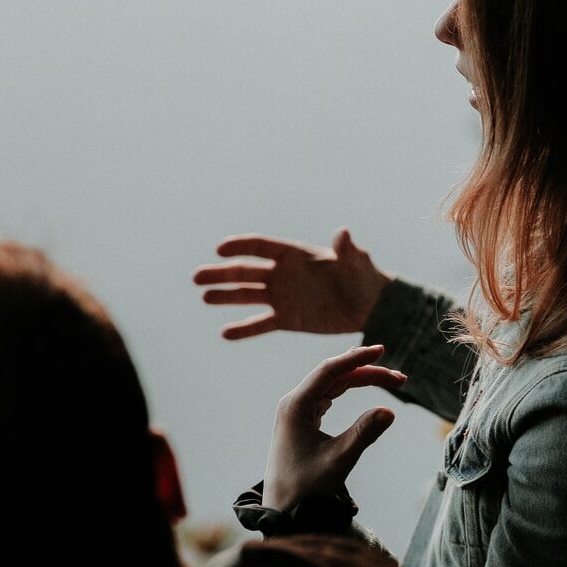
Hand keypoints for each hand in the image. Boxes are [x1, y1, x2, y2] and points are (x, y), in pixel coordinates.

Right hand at [193, 229, 392, 340]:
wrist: (369, 306)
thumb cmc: (364, 277)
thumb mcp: (356, 262)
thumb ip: (347, 250)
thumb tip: (343, 233)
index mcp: (295, 255)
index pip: (261, 246)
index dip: (241, 246)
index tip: (220, 250)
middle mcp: (283, 274)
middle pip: (246, 271)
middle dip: (222, 273)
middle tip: (197, 277)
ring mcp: (282, 297)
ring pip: (248, 296)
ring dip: (225, 296)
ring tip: (204, 297)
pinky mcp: (287, 319)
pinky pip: (261, 324)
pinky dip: (244, 329)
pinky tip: (225, 333)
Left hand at [262, 344, 405, 510]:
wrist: (282, 510)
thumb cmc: (306, 488)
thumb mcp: (338, 460)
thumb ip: (363, 434)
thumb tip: (390, 411)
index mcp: (295, 405)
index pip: (329, 370)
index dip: (357, 358)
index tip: (381, 350)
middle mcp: (294, 403)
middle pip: (334, 375)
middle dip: (367, 372)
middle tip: (400, 380)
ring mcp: (297, 410)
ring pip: (333, 384)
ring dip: (361, 380)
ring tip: (392, 380)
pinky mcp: (302, 420)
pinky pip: (328, 395)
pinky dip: (349, 389)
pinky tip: (363, 383)